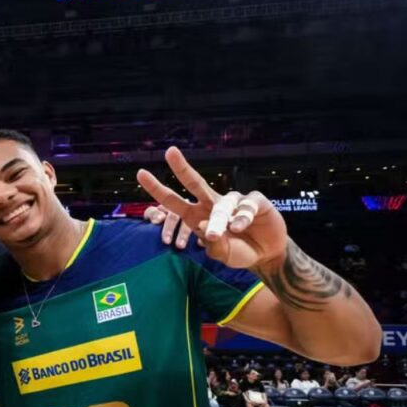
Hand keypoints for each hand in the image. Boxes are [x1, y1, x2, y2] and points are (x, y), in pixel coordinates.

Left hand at [136, 147, 287, 269]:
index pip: (173, 201)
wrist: (266, 254)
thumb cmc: (239, 251)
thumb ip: (213, 245)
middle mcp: (212, 204)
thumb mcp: (222, 254)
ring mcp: (233, 201)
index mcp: (196, 216)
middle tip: (169, 152)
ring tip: (220, 234)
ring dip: (219, 221)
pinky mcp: (254, 201)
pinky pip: (245, 206)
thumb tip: (204, 226)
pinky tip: (240, 227)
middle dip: (181, 167)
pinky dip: (242, 218)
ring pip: (221, 206)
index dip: (157, 188)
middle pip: (194, 182)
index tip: (140, 173)